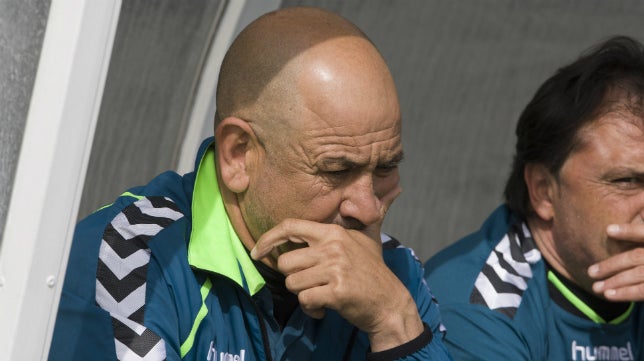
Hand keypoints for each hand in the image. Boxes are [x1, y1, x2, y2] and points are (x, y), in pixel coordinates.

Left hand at [251, 220, 422, 350]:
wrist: (390, 303)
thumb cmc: (372, 272)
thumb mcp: (364, 239)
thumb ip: (352, 221)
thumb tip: (363, 198)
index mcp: (333, 232)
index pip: (290, 226)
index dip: (268, 238)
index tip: (256, 250)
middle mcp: (333, 247)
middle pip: (285, 262)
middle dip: (293, 277)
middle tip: (312, 282)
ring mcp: (335, 269)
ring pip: (292, 283)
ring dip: (303, 294)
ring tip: (321, 295)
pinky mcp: (336, 291)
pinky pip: (304, 300)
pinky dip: (310, 308)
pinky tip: (324, 307)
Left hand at [588, 223, 643, 300]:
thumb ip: (642, 229)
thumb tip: (633, 217)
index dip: (630, 231)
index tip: (608, 230)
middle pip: (636, 257)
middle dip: (612, 265)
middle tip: (590, 272)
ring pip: (639, 275)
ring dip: (616, 282)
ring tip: (596, 287)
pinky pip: (643, 291)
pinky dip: (627, 293)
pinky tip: (610, 295)